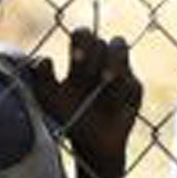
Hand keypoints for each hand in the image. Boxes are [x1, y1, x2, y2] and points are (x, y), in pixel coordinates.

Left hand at [26, 30, 141, 167]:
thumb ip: (42, 79)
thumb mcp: (49, 100)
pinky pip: (132, 82)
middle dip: (92, 54)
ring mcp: (121, 72)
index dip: (82, 38)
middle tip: (83, 71)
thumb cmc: (68, 116)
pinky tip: (113, 105)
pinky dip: (120, 92)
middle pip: (101, 42)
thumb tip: (44, 59)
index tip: (76, 55)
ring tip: (104, 80)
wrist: (91, 142)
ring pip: (120, 52)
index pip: (83, 35)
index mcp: (81, 59)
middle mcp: (102, 61)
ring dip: (112, 63)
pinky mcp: (134, 88)